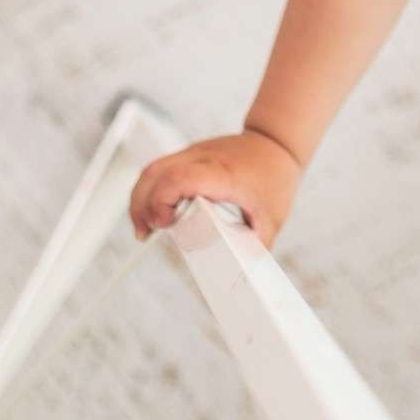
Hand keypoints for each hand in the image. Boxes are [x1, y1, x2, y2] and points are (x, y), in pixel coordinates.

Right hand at [128, 127, 304, 249]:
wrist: (278, 142)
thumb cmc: (275, 177)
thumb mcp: (271, 218)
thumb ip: (254, 247)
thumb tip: (244, 277)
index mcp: (223, 174)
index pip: (179, 179)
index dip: (162, 201)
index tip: (163, 225)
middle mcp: (203, 159)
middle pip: (156, 172)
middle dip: (141, 204)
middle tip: (145, 232)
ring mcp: (194, 153)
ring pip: (153, 168)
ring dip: (141, 197)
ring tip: (145, 227)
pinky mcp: (190, 155)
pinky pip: (160, 169)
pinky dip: (151, 190)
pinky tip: (155, 212)